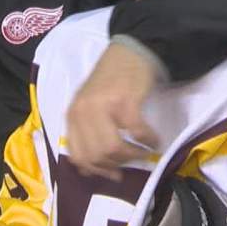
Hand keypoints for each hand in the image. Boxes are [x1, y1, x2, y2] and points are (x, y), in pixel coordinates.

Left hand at [65, 42, 159, 180]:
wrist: (128, 52)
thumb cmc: (110, 80)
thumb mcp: (88, 106)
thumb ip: (86, 132)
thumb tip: (88, 170)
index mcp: (72, 115)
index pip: (78, 156)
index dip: (96, 170)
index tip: (113, 174)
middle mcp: (83, 112)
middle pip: (97, 156)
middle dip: (117, 165)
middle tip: (131, 162)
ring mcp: (103, 106)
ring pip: (113, 149)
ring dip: (133, 156)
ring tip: (143, 152)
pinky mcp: (125, 102)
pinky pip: (137, 133)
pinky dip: (148, 140)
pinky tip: (154, 140)